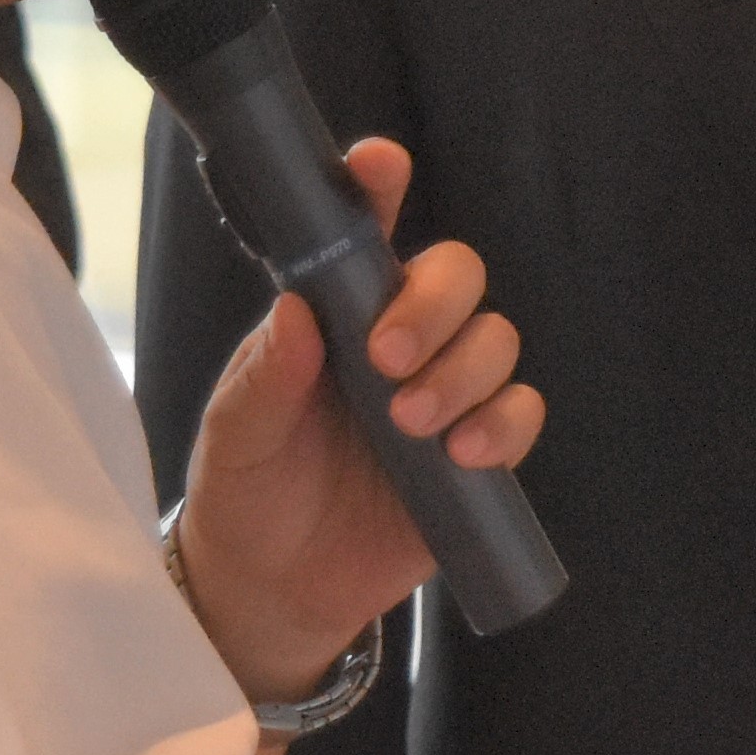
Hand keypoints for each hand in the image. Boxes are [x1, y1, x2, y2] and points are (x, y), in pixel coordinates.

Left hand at [169, 139, 540, 701]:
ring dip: (465, 370)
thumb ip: (264, 378)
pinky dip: (504, 423)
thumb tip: (296, 313)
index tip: (381, 163)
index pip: (364, 232)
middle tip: (387, 358)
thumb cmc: (248, 492)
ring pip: (496, 338)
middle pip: (457, 275)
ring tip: (413, 423)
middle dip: (436, 303)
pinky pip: (520, 413)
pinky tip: (465, 453)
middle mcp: (398, 338)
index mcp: (337, 314)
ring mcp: (443, 392)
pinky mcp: (476, 452)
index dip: (378, 187)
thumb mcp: (235, 436)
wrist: (276, 591)